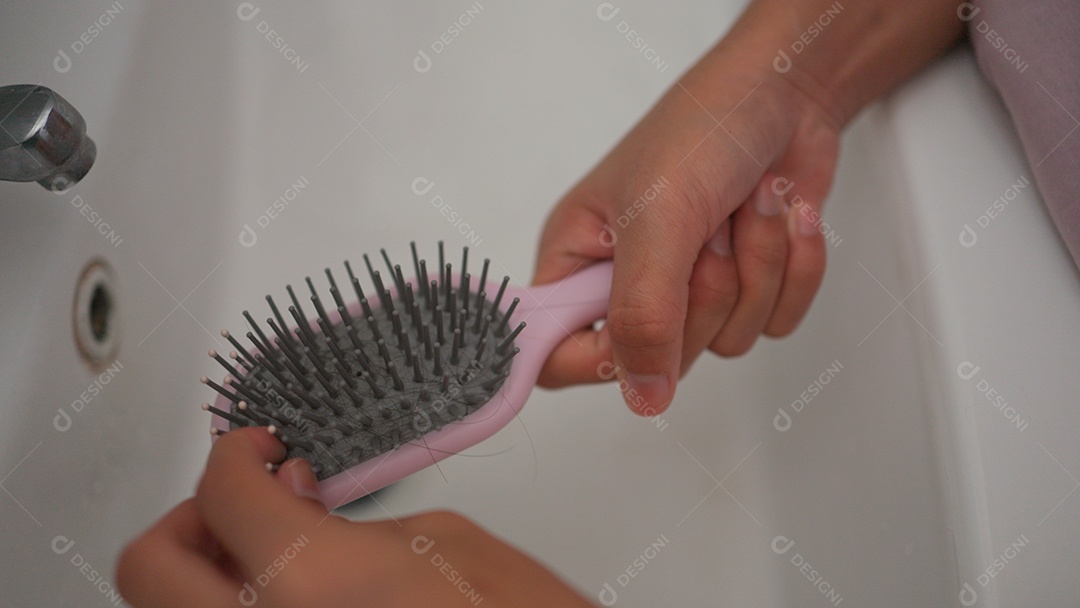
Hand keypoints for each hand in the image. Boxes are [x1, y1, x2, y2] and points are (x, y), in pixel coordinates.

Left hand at [116, 428, 593, 606]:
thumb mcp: (443, 539)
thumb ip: (347, 518)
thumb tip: (293, 504)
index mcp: (309, 582)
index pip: (221, 490)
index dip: (236, 451)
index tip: (258, 447)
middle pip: (150, 565)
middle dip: (191, 518)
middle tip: (241, 501)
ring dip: (207, 570)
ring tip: (261, 548)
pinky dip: (240, 604)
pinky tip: (288, 591)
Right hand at [534, 45, 839, 413]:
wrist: (787, 90)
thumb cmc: (702, 128)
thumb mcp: (660, 218)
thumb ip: (644, 312)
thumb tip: (642, 396)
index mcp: (579, 261)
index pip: (554, 353)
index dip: (592, 360)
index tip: (639, 331)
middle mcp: (629, 284)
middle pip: (660, 357)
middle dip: (705, 293)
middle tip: (707, 231)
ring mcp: (690, 291)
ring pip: (728, 342)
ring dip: (758, 267)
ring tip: (746, 206)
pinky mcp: (747, 287)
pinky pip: (778, 322)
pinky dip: (794, 268)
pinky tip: (782, 216)